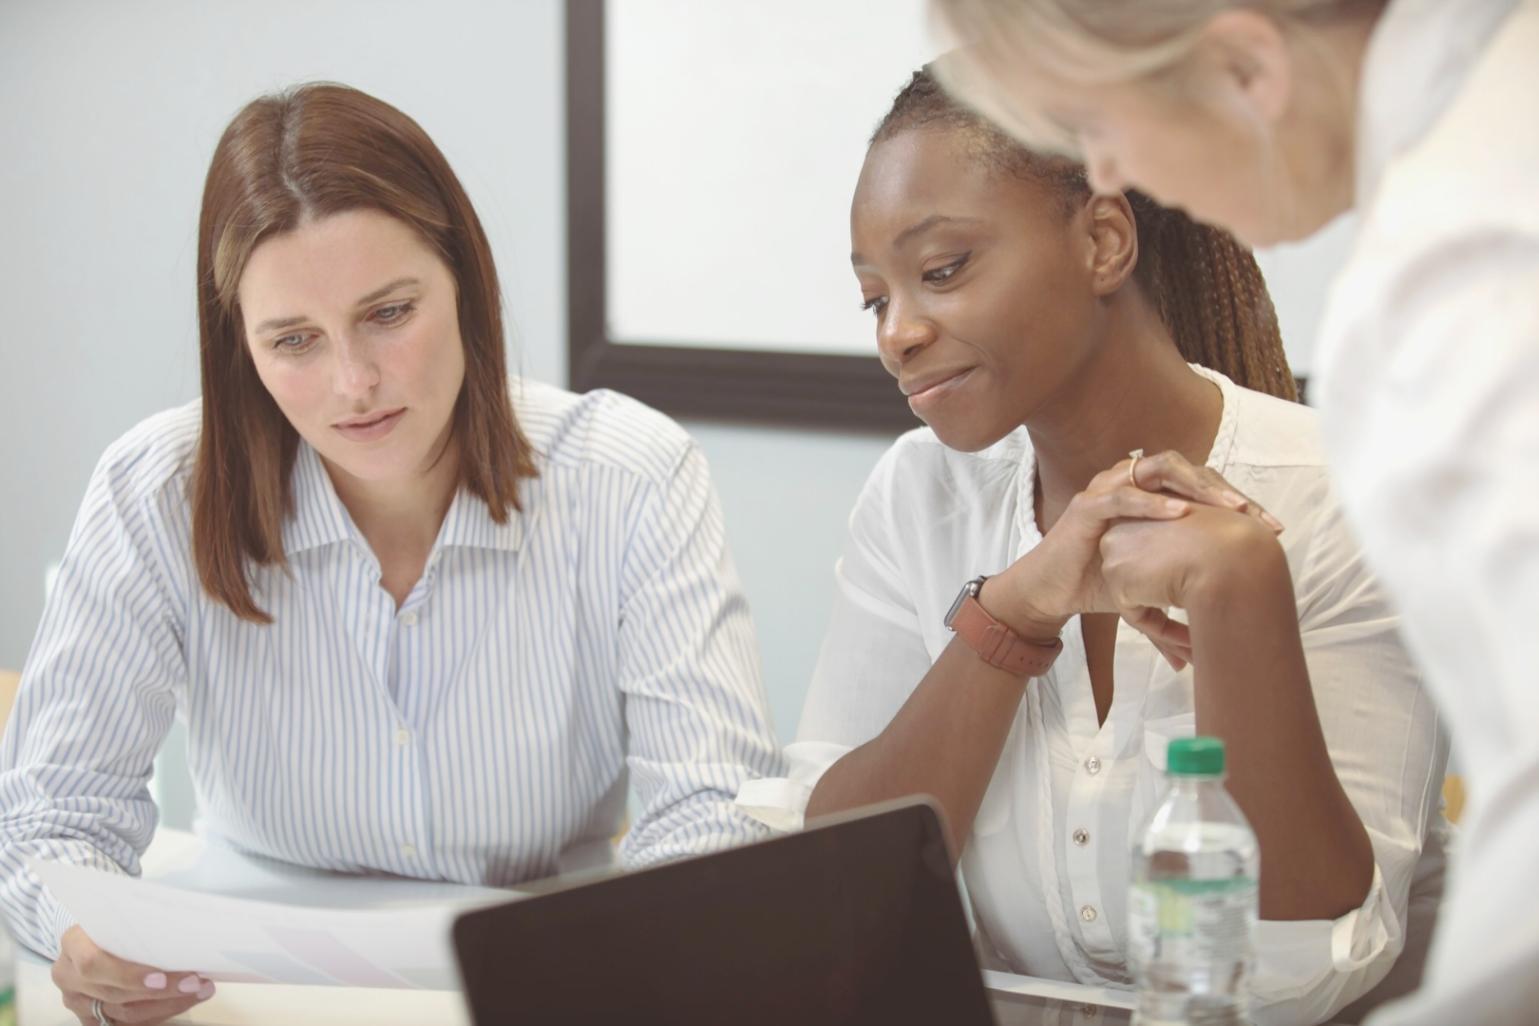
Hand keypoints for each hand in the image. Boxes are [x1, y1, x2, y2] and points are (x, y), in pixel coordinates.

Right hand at [53, 926, 213, 1024]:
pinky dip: (158, 1014)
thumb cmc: (115, 919)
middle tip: (195, 982)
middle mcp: (69, 975)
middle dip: (160, 992)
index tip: (162, 977)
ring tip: (199, 990)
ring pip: (122, 1013)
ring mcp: (77, 1001)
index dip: (127, 974)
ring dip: (166, 1005)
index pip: (93, 962)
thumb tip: (186, 925)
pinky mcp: (90, 1018)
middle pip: (113, 993)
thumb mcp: (121, 912)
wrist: (94, 935)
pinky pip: (126, 1024)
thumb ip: (141, 920)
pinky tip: (182, 1002)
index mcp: (73, 943)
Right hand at [983, 451, 1281, 667]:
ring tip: (1228, 507)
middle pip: (1188, 470)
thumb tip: (1196, 661)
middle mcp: (1133, 484)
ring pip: (1159, 469)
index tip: (1273, 529)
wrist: (1051, 593)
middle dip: (1225, 490)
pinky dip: (1150, 502)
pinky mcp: (1087, 507)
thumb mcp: (1145, 597)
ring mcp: (1109, 490)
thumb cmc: (1097, 584)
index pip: (1203, 486)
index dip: (1239, 500)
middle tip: (1256, 515)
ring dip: (1196, 486)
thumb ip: (1171, 621)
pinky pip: (1122, 496)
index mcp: (1153, 497)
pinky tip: (1179, 512)